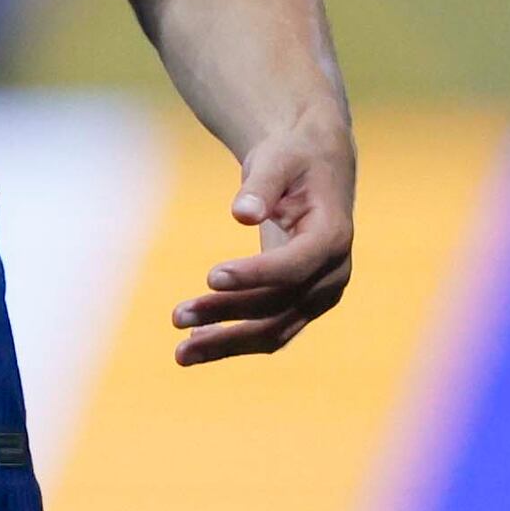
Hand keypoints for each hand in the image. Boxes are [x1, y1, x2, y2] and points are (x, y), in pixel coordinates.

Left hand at [172, 115, 353, 364]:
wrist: (315, 167)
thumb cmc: (293, 158)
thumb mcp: (278, 159)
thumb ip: (261, 185)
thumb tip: (241, 213)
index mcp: (333, 236)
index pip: (295, 266)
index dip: (255, 274)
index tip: (209, 276)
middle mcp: (332, 273)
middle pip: (280, 306)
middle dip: (228, 314)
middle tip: (176, 317)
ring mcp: (320, 294)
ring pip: (275, 330)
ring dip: (227, 342)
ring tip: (179, 353)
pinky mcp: (301, 302)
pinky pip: (270, 329)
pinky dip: (235, 339)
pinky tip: (195, 343)